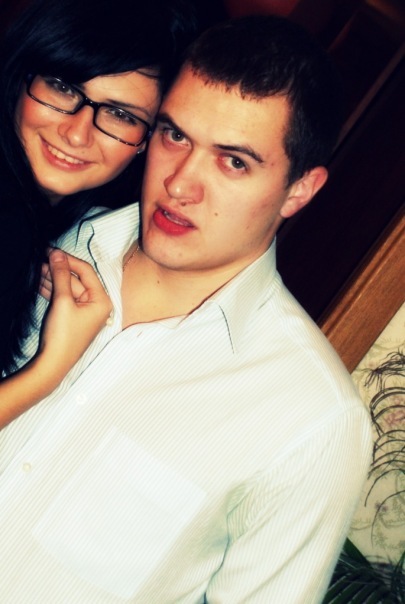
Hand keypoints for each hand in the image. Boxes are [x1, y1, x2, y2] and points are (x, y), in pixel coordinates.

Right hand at [38, 249, 112, 379]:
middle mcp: (98, 305)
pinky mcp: (74, 318)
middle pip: (77, 279)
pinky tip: (40, 282)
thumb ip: (61, 275)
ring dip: (54, 279)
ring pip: (69, 288)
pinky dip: (53, 290)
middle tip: (41, 258)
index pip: (86, 271)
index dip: (68, 259)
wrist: (53, 364)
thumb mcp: (62, 301)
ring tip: (37, 269)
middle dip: (59, 269)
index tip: (51, 250)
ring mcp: (86, 312)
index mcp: (102, 300)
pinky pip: (65, 299)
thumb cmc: (63, 335)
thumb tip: (57, 254)